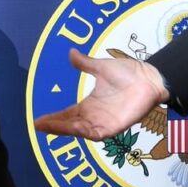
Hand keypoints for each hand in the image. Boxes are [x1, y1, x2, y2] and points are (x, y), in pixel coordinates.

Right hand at [32, 48, 168, 139]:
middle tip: (38, 125)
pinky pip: (96, 133)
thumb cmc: (128, 72)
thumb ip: (85, 63)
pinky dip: (84, 131)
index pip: (68, 115)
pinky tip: (74, 127)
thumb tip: (70, 53)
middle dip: (55, 126)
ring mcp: (105, 123)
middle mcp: (95, 116)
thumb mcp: (101, 67)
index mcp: (90, 104)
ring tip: (49, 126)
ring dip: (65, 129)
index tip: (38, 120)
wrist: (149, 76)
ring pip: (81, 131)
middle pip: (71, 125)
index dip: (54, 118)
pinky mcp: (115, 127)